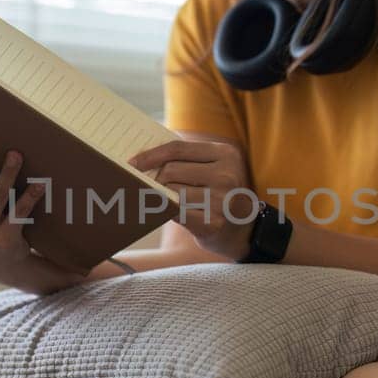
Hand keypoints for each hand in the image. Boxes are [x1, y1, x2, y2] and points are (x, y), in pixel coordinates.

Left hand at [129, 139, 255, 260]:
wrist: (246, 229)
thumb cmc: (220, 193)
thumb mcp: (214, 168)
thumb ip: (187, 159)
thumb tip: (143, 158)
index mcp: (226, 154)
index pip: (177, 148)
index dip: (151, 155)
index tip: (132, 163)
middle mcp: (226, 175)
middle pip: (170, 171)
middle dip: (158, 180)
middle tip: (155, 187)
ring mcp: (220, 200)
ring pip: (170, 192)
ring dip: (163, 197)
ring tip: (171, 201)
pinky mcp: (211, 222)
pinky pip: (174, 211)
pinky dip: (165, 210)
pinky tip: (168, 212)